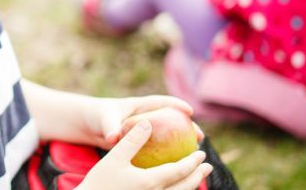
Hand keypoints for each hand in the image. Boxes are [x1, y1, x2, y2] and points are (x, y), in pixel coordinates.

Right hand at [77, 120, 211, 189]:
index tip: (202, 153)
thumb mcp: (114, 157)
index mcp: (150, 182)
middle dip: (197, 176)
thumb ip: (133, 139)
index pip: (179, 171)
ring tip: (195, 178)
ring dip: (190, 186)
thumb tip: (148, 122)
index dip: (193, 162)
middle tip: (206, 165)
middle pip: (184, 187)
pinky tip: (175, 188)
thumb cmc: (99, 182)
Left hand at [86, 95, 196, 149]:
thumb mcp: (104, 120)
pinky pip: (158, 147)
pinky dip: (167, 154)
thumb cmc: (96, 116)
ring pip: (167, 134)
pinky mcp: (141, 141)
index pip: (161, 102)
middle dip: (187, 125)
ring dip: (181, 141)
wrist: (88, 124)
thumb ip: (110, 127)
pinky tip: (175, 166)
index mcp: (139, 106)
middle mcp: (145, 116)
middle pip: (171, 119)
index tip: (190, 111)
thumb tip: (114, 138)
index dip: (176, 104)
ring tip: (194, 152)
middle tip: (200, 136)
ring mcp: (144, 129)